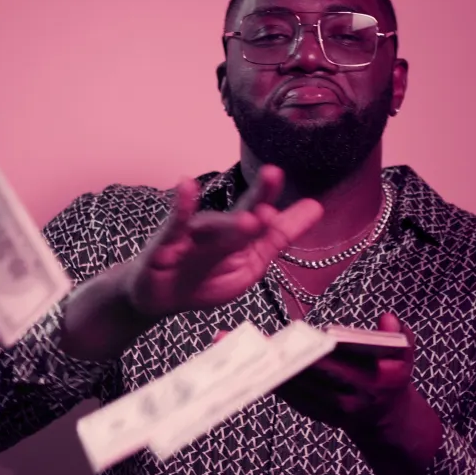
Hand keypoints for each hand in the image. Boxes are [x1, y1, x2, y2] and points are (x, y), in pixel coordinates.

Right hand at [125, 165, 322, 317]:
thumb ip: (279, 236)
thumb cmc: (205, 278)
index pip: (264, 218)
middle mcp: (217, 229)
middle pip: (240, 212)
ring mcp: (191, 235)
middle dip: (258, 196)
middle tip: (274, 176)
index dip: (287, 212)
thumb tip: (316, 206)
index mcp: (239, 236)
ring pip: (213, 227)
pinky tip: (186, 186)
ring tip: (251, 219)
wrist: (159, 298)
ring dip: (230, 223)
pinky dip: (181, 207)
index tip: (313, 204)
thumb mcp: (249, 264)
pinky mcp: (165, 245)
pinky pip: (175, 225)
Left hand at [215, 313, 443, 474]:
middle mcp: (342, 397)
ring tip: (227, 346)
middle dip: (269, 357)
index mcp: (367, 381)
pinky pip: (283, 394)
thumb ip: (399, 337)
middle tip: (239, 340)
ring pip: (286, 386)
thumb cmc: (394, 378)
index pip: (332, 364)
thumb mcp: (406, 355)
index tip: (287, 335)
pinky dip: (262, 378)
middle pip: (299, 375)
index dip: (308, 350)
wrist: (387, 421)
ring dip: (257, 367)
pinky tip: (240, 362)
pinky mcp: (309, 409)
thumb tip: (386, 319)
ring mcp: (323, 407)